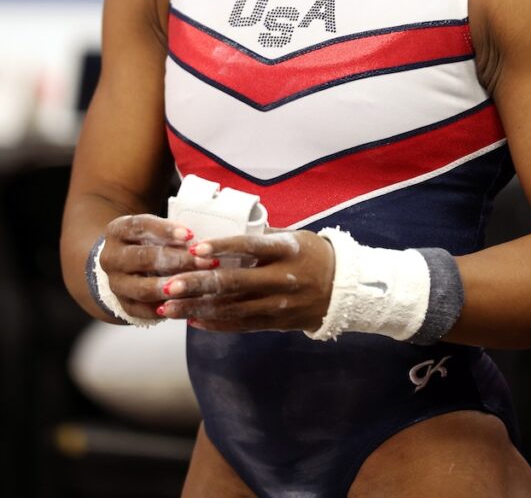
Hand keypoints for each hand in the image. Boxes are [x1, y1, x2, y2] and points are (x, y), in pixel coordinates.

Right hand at [100, 214, 217, 320]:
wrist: (124, 265)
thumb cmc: (149, 241)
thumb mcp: (155, 229)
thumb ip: (172, 233)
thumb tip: (201, 243)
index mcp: (118, 230)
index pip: (141, 226)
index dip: (167, 230)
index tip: (191, 235)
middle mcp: (110, 257)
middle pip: (144, 258)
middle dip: (178, 260)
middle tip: (205, 262)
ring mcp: (114, 283)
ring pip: (144, 288)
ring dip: (173, 287)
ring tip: (198, 285)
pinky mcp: (122, 305)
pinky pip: (145, 310)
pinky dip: (167, 308)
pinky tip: (187, 303)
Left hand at [155, 230, 334, 332]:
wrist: (342, 289)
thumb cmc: (312, 254)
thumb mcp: (293, 236)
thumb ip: (261, 235)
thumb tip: (222, 225)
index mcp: (286, 250)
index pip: (249, 247)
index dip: (221, 248)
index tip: (194, 249)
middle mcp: (282, 278)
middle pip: (233, 283)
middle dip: (196, 285)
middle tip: (167, 285)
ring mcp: (278, 303)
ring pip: (231, 308)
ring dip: (196, 309)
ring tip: (167, 308)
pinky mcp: (275, 322)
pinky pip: (240, 324)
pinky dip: (214, 323)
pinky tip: (191, 319)